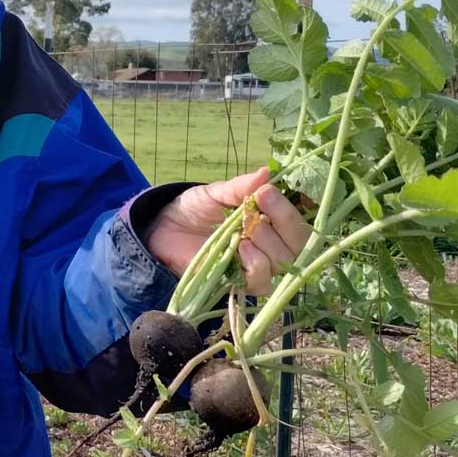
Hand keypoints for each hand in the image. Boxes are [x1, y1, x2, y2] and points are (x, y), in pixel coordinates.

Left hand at [146, 168, 311, 294]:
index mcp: (267, 223)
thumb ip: (240, 187)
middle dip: (284, 220)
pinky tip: (241, 248)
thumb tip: (266, 173)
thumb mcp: (214, 194)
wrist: (160, 231)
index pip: (297, 221)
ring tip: (246, 228)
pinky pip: (261, 281)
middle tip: (260, 200)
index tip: (268, 191)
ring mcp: (254, 266)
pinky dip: (257, 263)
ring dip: (270, 242)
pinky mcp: (237, 283)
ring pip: (284, 262)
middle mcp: (267, 247)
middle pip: (297, 244)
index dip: (291, 208)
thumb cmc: (190, 211)